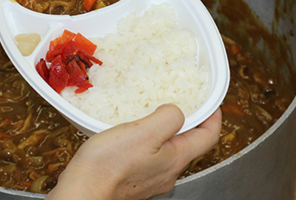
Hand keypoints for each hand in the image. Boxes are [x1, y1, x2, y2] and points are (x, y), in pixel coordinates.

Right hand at [45, 104, 221, 199]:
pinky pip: (146, 157)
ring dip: (161, 133)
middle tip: (177, 104)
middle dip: (186, 124)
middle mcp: (167, 173)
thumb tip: (176, 111)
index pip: (208, 137)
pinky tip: (126, 137)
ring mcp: (150, 179)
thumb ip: (168, 117)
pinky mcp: (132, 180)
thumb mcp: (144, 131)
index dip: (213, 117)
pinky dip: (143, 143)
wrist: (83, 191)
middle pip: (187, 145)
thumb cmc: (108, 166)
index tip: (211, 103)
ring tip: (147, 117)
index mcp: (175, 159)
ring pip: (165, 151)